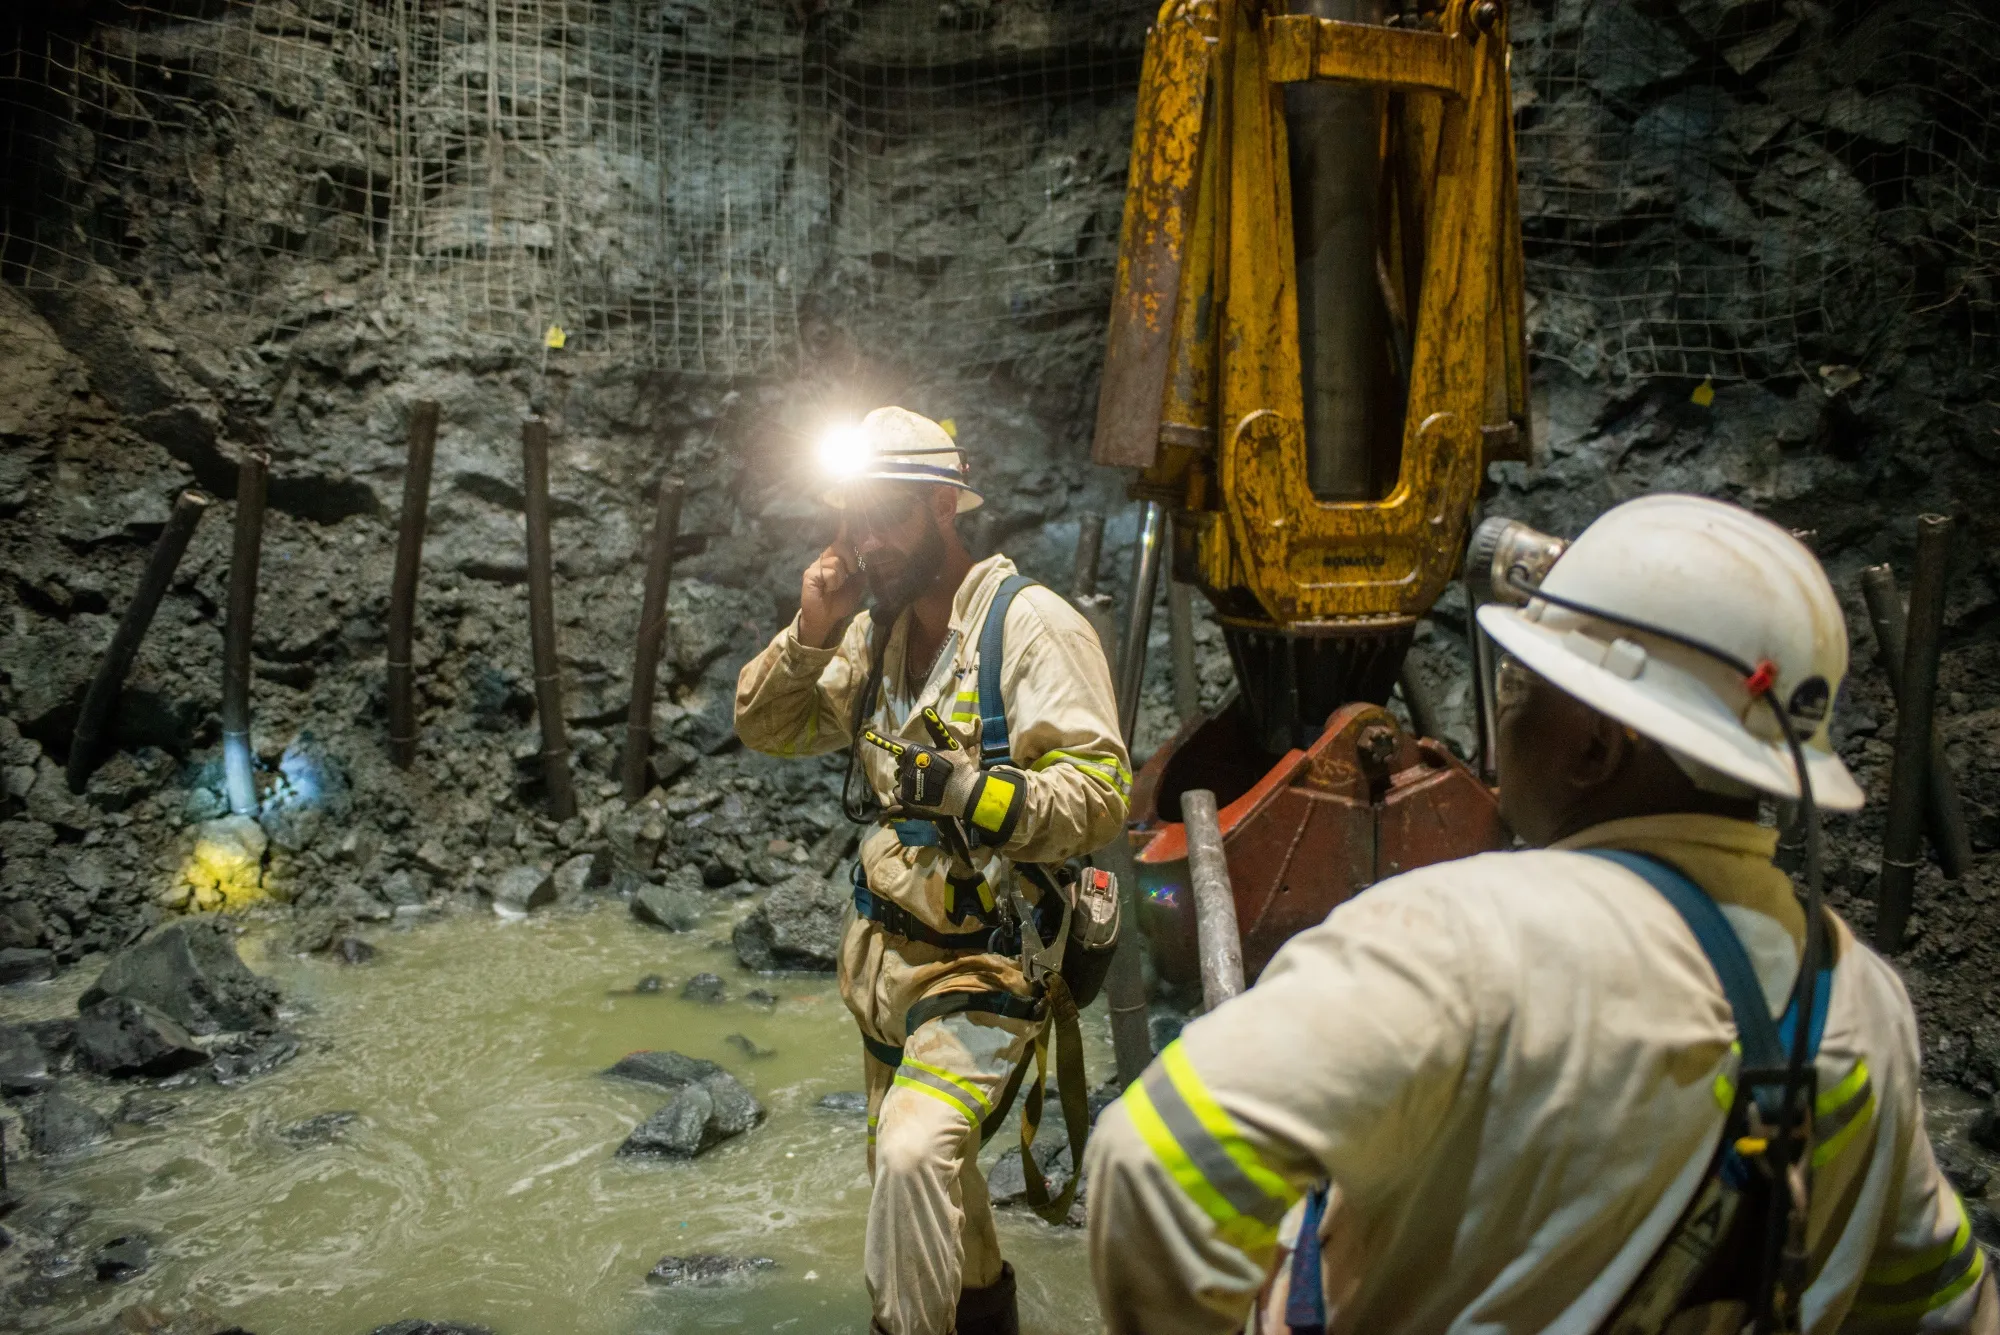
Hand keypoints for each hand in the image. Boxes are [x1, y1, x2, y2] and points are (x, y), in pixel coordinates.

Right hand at [798, 537, 862, 648]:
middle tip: (852, 572)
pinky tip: (827, 590)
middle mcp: (825, 559)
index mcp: (835, 559)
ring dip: (841, 578)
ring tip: (835, 587)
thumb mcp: (857, 586)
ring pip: (836, 561)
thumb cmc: (839, 602)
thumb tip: (869, 558)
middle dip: (852, 559)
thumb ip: (861, 572)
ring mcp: (816, 566)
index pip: (842, 541)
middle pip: (840, 545)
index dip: (846, 530)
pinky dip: (832, 583)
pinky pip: (829, 572)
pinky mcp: (810, 574)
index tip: (848, 519)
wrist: (826, 619)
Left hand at [861, 719, 1026, 845]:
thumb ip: (936, 727)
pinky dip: (907, 792)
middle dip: (909, 764)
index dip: (881, 739)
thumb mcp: (950, 744)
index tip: (869, 734)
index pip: (895, 744)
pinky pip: (900, 791)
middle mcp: (907, 766)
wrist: (963, 793)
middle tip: (929, 768)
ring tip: (928, 781)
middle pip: (901, 762)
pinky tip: (922, 791)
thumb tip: (926, 709)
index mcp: (915, 751)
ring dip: (909, 778)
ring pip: (901, 777)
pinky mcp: (906, 796)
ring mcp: (906, 781)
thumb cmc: (958, 766)